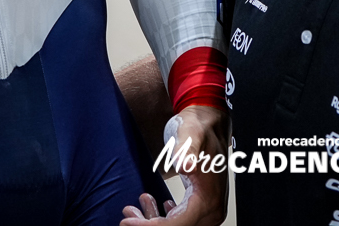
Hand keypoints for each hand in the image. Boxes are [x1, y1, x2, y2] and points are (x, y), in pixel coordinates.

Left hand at [120, 105, 226, 225]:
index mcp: (208, 199)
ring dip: (154, 222)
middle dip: (149, 225)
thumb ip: (188, 151)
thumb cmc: (200, 128)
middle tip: (127, 214)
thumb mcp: (192, 136)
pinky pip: (180, 222)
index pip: (176, 225)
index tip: (127, 221)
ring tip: (136, 206)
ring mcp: (207, 210)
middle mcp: (211, 210)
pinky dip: (163, 218)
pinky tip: (155, 205)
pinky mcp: (200, 206)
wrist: (210, 122)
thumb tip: (186, 166)